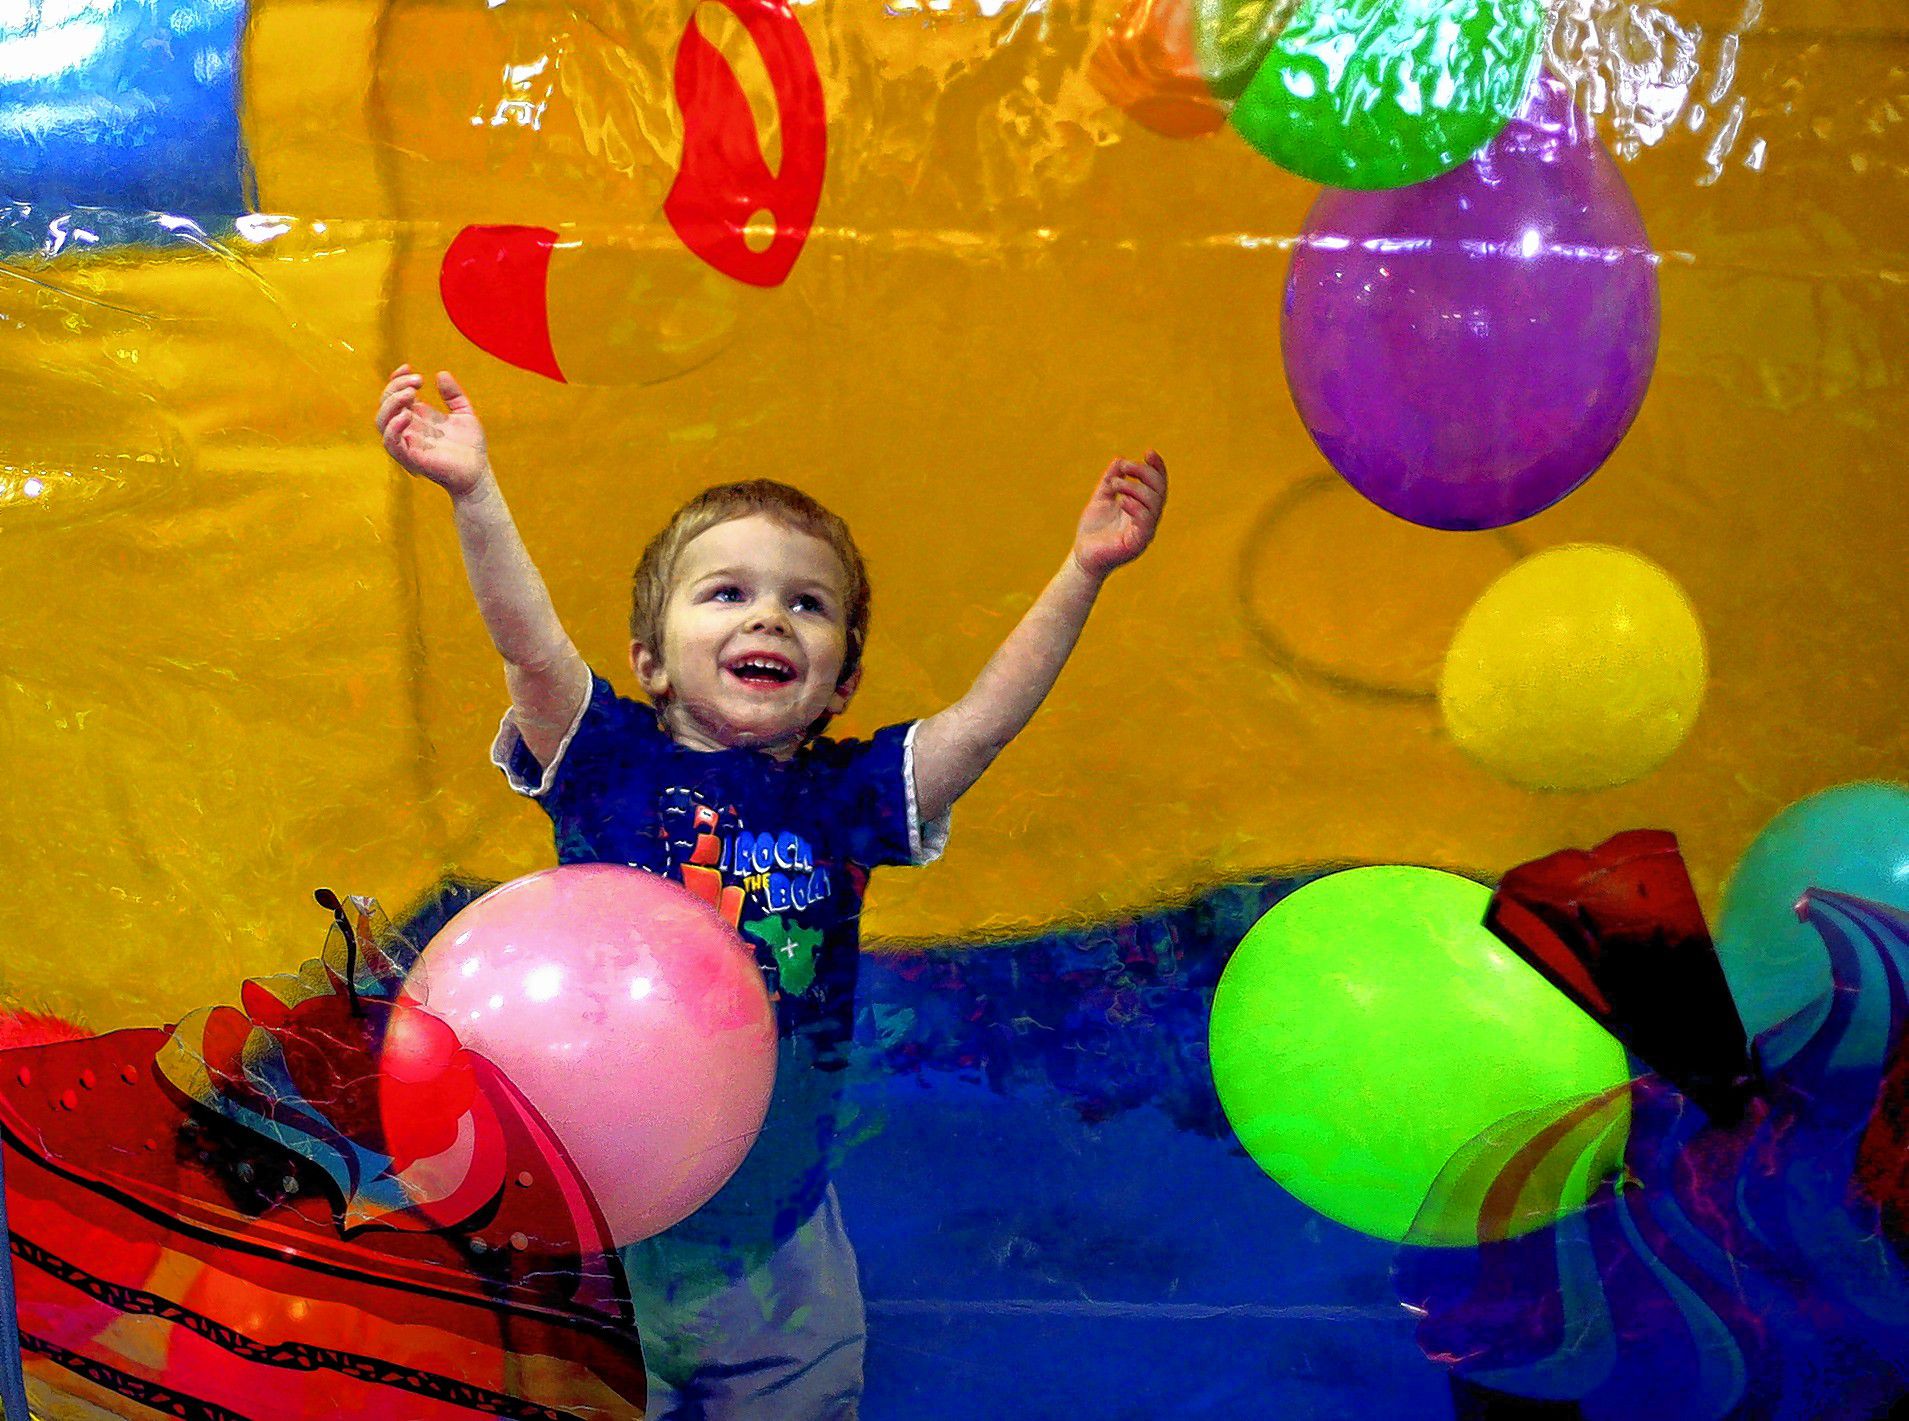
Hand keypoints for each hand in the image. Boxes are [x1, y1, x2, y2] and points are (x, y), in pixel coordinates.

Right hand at [376, 365, 490, 497]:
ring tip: (412, 393)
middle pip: (385, 404)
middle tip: (418, 381)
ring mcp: (407, 443)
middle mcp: (408, 428)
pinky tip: (407, 415)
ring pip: (381, 421)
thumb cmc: (470, 446)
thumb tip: (441, 374)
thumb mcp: (464, 413)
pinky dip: (393, 428)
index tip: (409, 368)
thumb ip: (454, 394)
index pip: (394, 394)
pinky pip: (391, 443)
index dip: (396, 379)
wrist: (478, 472)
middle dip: (396, 387)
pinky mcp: (410, 458)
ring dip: (392, 403)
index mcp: (417, 416)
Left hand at [1073, 450, 1165, 580]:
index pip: (1158, 485)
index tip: (1149, 452)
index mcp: (1143, 507)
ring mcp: (1145, 532)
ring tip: (1116, 484)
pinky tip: (1121, 500)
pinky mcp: (1137, 544)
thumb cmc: (1093, 531)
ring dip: (1135, 488)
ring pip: (1153, 504)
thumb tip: (1118, 460)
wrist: (1082, 556)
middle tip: (1125, 466)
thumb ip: (1110, 481)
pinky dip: (1136, 507)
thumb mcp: (1101, 499)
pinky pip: (1145, 522)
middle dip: (1144, 473)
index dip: (1157, 467)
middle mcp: (1148, 519)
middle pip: (1159, 490)